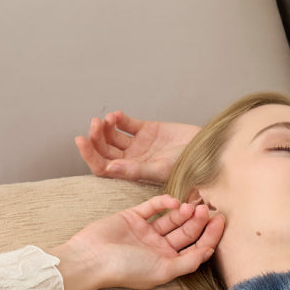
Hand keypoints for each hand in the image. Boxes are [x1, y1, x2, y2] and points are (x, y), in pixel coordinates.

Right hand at [52, 196, 225, 289]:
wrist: (91, 259)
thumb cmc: (126, 270)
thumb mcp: (163, 271)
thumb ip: (188, 262)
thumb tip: (209, 251)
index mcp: (169, 262)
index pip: (196, 247)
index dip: (210, 235)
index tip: (221, 221)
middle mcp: (160, 247)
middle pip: (186, 231)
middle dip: (199, 220)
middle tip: (207, 208)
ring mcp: (146, 231)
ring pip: (172, 218)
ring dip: (184, 212)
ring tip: (192, 205)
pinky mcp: (132, 217)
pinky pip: (153, 207)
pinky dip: (164, 202)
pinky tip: (173, 201)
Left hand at [75, 112, 200, 183]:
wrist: (208, 150)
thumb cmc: (189, 166)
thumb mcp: (161, 169)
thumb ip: (135, 170)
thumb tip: (109, 168)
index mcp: (133, 173)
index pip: (103, 167)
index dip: (89, 156)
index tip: (81, 140)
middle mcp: (133, 160)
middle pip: (104, 151)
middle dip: (95, 138)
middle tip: (94, 125)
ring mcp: (138, 145)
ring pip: (111, 136)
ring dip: (104, 127)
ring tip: (106, 120)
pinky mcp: (146, 129)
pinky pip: (126, 124)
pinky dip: (118, 118)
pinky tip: (117, 116)